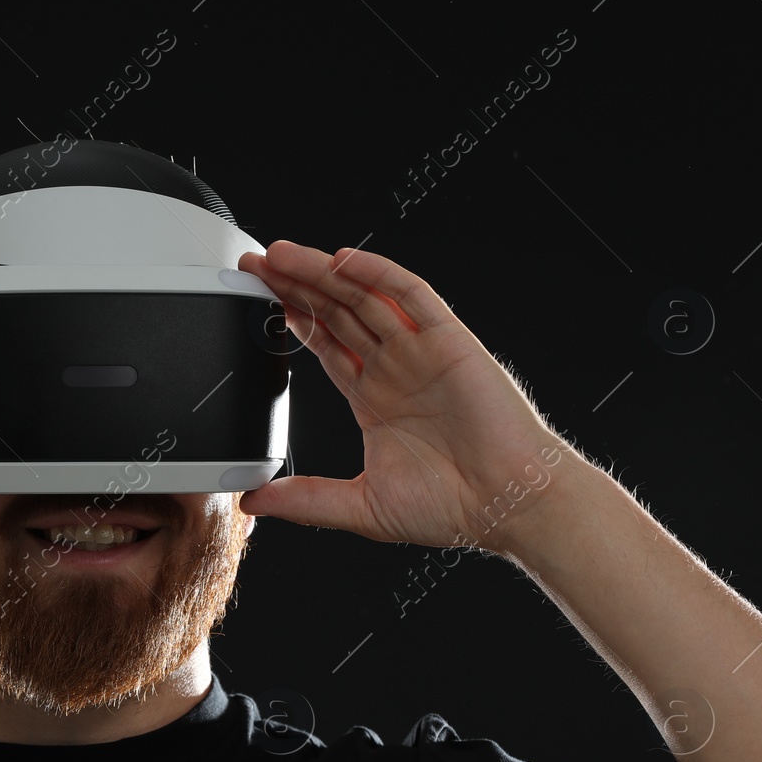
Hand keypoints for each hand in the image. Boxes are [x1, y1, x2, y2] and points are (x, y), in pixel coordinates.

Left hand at [236, 240, 577, 553]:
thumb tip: (254, 501)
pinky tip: (342, 261)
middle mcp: (395, 367)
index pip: (324, 344)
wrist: (508, 502)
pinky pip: (409, 295)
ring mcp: (419, 350)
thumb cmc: (452, 506)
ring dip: (321, 272)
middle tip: (254, 264)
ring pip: (362, 296)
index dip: (290, 319)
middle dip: (294, 286)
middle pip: (336, 312)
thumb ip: (305, 500)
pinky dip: (377, 274)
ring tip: (279, 254)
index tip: (256, 300)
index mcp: (375, 398)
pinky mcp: (447, 340)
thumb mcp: (360, 506)